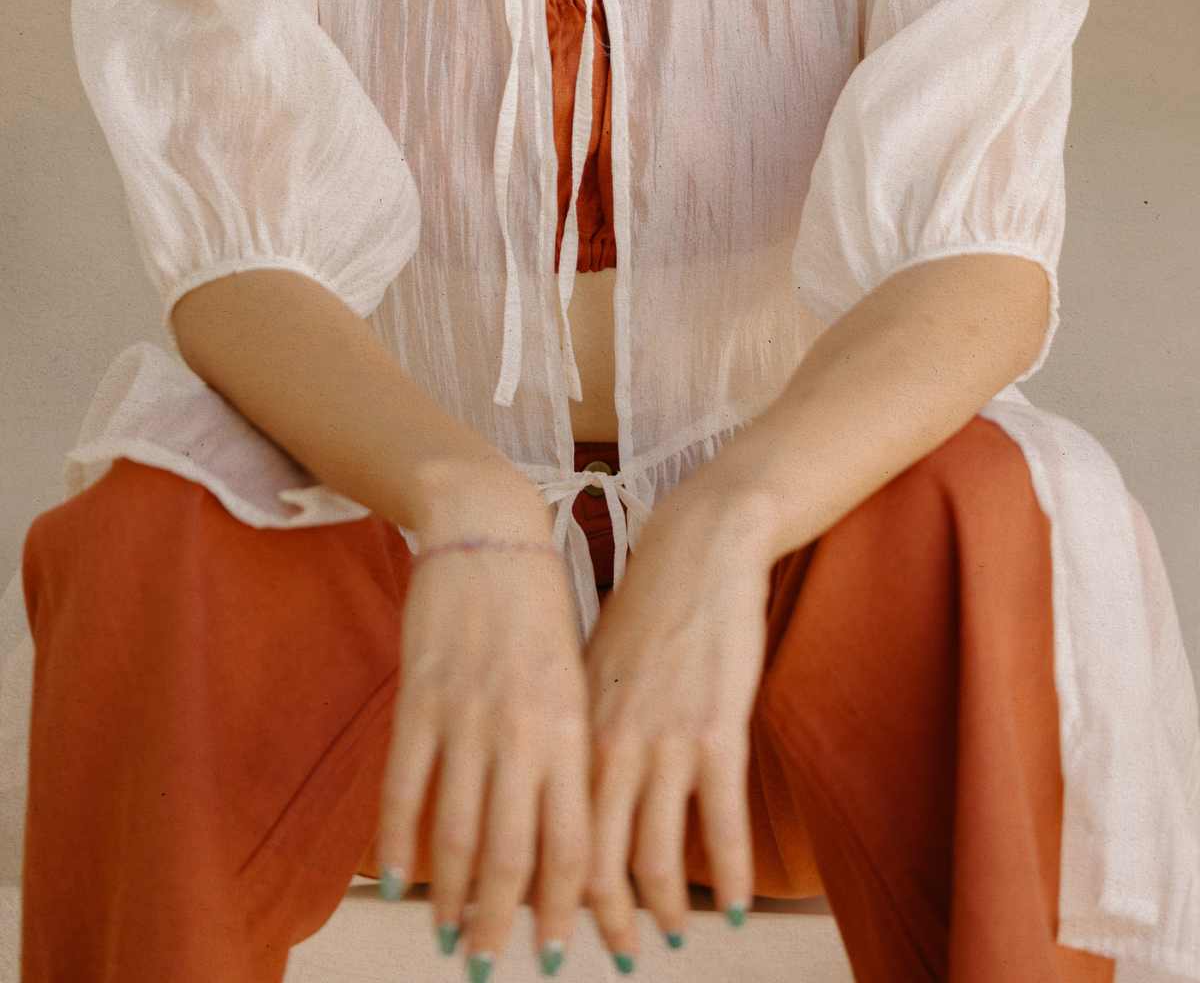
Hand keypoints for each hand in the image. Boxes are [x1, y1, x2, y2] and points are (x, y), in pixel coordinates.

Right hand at [376, 483, 592, 976]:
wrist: (489, 532)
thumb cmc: (542, 610)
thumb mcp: (576, 678)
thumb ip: (569, 752)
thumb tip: (565, 837)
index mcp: (572, 728)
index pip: (573, 841)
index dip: (563, 905)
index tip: (555, 951)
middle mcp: (524, 732)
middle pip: (514, 853)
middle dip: (504, 921)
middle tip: (493, 966)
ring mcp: (467, 717)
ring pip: (459, 831)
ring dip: (455, 896)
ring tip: (452, 938)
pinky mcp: (420, 700)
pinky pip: (405, 788)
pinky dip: (400, 842)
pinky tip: (401, 881)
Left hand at [581, 480, 775, 962]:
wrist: (695, 547)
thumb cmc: (643, 608)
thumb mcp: (590, 668)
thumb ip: (577, 732)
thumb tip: (560, 791)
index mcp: (569, 728)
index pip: (544, 834)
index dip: (542, 894)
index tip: (542, 930)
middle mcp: (608, 744)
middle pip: (594, 862)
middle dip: (598, 922)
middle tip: (610, 957)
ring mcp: (663, 741)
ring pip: (655, 858)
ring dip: (661, 910)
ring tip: (669, 936)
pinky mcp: (717, 730)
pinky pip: (721, 825)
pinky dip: (729, 876)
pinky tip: (735, 908)